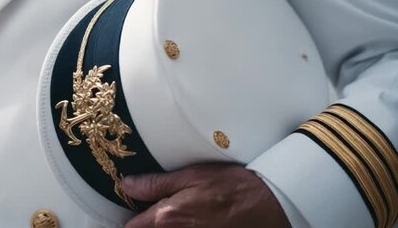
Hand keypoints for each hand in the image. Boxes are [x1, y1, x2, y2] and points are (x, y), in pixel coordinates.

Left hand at [121, 163, 290, 227]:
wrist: (270, 205)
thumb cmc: (233, 187)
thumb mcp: (192, 176)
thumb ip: (156, 184)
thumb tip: (127, 185)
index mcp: (167, 218)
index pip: (131, 227)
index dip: (129, 218)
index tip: (130, 211)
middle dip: (144, 225)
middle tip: (148, 213)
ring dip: (160, 227)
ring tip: (173, 217)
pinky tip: (189, 221)